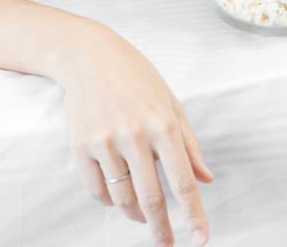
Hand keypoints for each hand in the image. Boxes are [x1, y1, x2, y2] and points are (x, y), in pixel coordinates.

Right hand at [55, 25, 213, 244]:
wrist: (89, 57)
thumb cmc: (137, 78)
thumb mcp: (171, 103)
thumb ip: (189, 144)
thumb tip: (206, 179)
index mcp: (163, 124)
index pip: (182, 181)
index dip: (193, 214)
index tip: (200, 239)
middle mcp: (135, 135)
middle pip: (151, 198)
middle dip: (161, 229)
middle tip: (167, 244)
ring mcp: (105, 142)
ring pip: (122, 198)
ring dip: (135, 215)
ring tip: (144, 217)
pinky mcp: (80, 146)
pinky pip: (97, 190)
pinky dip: (110, 200)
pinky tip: (119, 196)